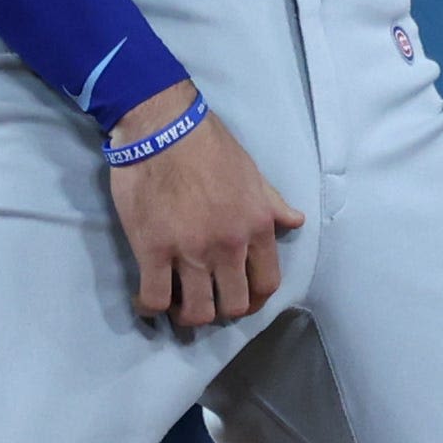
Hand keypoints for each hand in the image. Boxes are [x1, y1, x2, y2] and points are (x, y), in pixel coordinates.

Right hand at [104, 81, 304, 329]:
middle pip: (233, 305)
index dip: (253, 299)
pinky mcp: (152, 251)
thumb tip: (295, 221)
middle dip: (221, 310)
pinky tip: (146, 301)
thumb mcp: (253, 173)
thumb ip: (272, 204)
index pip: (267, 284)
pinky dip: (150, 308)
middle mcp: (229, 246)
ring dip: (188, 316)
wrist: (163, 127)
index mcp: (257, 227)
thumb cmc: (209, 145)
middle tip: (206, 301)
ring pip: (197, 312)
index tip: (238, 297)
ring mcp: (190, 251)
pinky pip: (154, 298)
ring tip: (178, 305)